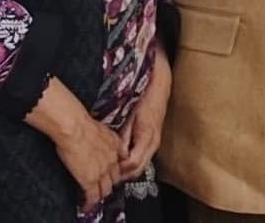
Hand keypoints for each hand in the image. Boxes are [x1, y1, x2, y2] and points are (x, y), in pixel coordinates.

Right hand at [26, 77, 124, 210]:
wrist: (75, 128)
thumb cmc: (82, 124)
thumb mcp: (101, 128)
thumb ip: (104, 136)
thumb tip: (98, 138)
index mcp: (115, 146)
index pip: (120, 162)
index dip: (115, 169)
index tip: (111, 172)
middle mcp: (111, 159)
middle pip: (115, 177)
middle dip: (110, 183)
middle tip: (103, 187)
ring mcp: (102, 171)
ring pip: (106, 189)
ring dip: (101, 194)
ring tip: (96, 197)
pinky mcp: (90, 180)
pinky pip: (93, 195)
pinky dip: (90, 202)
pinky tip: (87, 204)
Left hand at [117, 46, 171, 181]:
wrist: (158, 88)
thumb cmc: (143, 98)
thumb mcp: (129, 116)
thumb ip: (124, 135)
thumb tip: (116, 153)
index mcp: (146, 136)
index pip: (133, 164)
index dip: (118, 170)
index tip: (105, 170)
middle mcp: (153, 143)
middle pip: (138, 170)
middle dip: (122, 175)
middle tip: (105, 176)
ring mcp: (155, 143)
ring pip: (141, 167)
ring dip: (127, 171)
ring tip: (111, 170)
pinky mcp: (153, 141)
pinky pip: (143, 159)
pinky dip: (132, 164)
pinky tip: (120, 161)